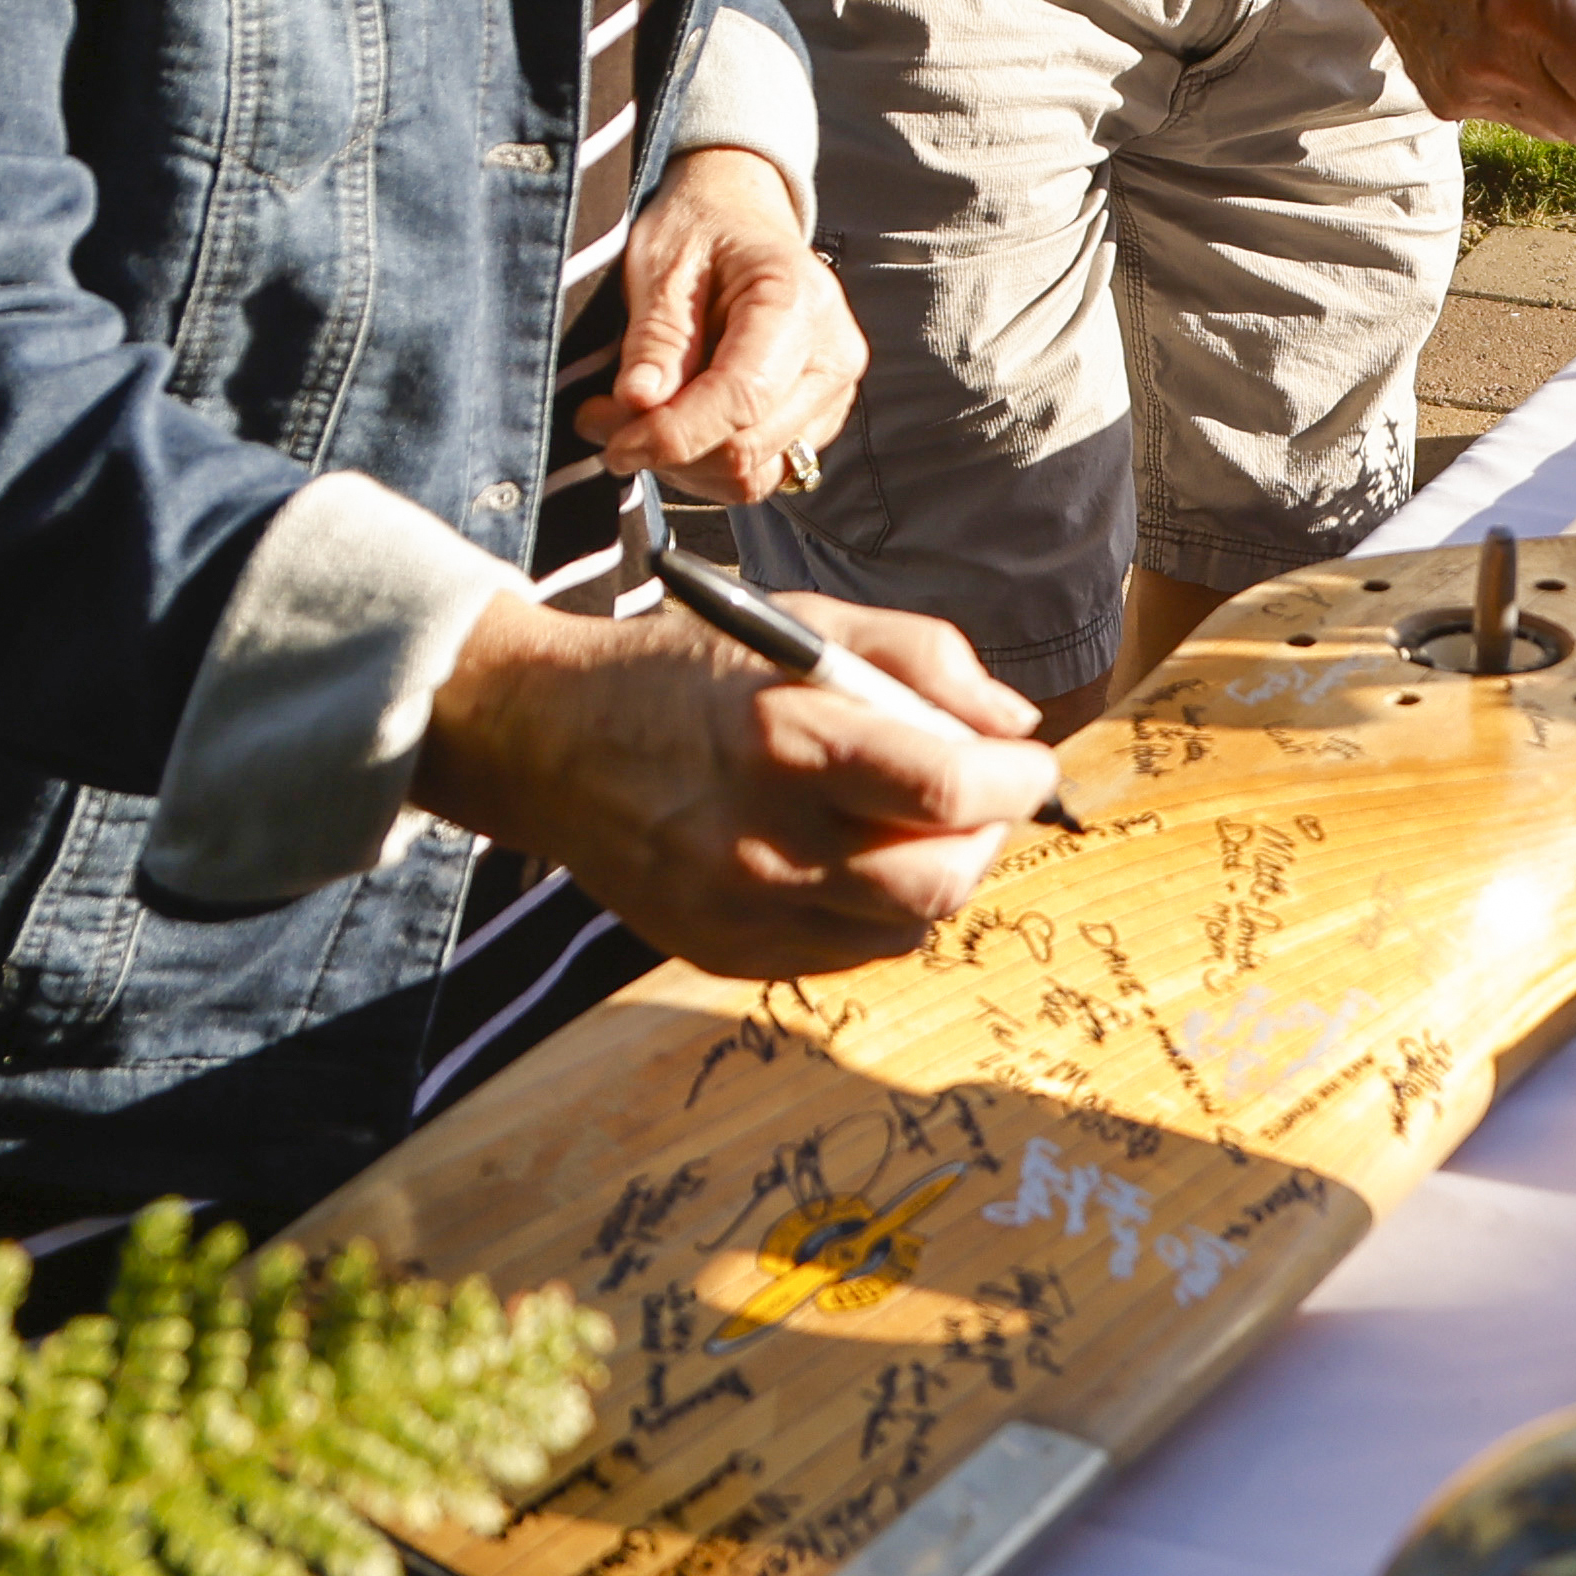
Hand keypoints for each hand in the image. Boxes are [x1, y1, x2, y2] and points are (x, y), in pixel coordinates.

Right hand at [413, 588, 1055, 975]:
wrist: (548, 739)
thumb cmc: (685, 670)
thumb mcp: (802, 623)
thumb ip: (923, 660)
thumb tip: (1014, 724)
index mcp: (786, 740)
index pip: (948, 788)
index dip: (1016, 779)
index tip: (1026, 763)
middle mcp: (764, 841)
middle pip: (941, 881)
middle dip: (988, 838)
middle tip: (981, 800)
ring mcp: (740, 910)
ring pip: (904, 928)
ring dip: (936, 876)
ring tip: (908, 822)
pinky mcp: (724, 952)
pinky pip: (847, 952)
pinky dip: (876, 911)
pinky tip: (849, 858)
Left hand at [577, 146, 863, 503]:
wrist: (739, 219)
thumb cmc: (700, 230)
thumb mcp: (662, 266)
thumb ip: (656, 337)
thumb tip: (640, 404)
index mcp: (799, 301)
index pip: (742, 397)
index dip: (672, 434)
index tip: (614, 441)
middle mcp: (833, 355)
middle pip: (749, 448)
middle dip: (667, 451)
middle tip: (601, 423)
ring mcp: (832, 394)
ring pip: (754, 474)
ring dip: (683, 467)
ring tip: (629, 424)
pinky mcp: (817, 421)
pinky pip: (762, 471)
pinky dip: (706, 466)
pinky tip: (670, 428)